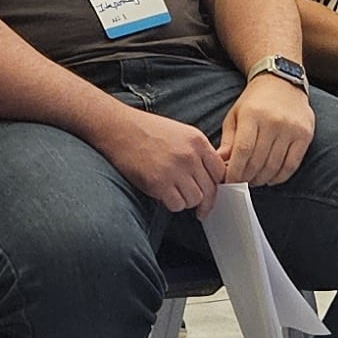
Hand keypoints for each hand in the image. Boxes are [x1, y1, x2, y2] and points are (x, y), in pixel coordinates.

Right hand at [99, 102, 224, 213]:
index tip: (211, 192)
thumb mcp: (181, 133)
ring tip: (175, 194)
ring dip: (186, 201)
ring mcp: (175, 170)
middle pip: (210, 189)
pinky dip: (172, 204)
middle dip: (204, 200)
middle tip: (200, 209)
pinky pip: (177, 205)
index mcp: (198, 141)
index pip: (220, 171)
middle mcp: (189, 156)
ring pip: (195, 199)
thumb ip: (198, 152)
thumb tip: (210, 175)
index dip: (215, 184)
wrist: (118, 128)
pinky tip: (164, 195)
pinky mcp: (158, 183)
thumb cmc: (146, 130)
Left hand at [221, 72, 313, 187]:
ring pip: (274, 166)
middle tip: (240, 184)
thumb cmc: (254, 101)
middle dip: (246, 178)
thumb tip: (220, 164)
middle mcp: (273, 122)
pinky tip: (271, 179)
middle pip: (258, 161)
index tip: (228, 182)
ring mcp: (291, 129)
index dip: (235, 171)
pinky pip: (292, 164)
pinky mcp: (305, 135)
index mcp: (252, 115)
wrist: (282, 81)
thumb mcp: (235, 115)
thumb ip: (228, 140)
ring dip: (262, 179)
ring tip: (254, 181)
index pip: (243, 151)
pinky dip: (280, 177)